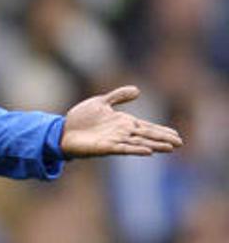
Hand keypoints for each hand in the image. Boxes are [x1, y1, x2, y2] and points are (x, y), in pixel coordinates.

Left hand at [60, 86, 182, 157]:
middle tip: (180, 143)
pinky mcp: (105, 148)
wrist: (62, 130)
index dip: (161, 130)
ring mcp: (114, 141)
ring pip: (139, 143)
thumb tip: (138, 91)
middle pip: (147, 135)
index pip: (147, 127)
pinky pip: (124, 149)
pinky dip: (136, 149)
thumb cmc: (80, 118)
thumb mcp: (101, 102)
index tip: (176, 135)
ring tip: (170, 148)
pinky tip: (148, 151)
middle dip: (163, 139)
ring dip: (155, 145)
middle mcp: (122, 133)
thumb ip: (119, 96)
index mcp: (123, 122)